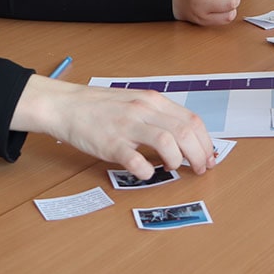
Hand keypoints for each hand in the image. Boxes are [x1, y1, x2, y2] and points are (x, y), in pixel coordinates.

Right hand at [11, 75, 215, 178]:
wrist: (66, 105)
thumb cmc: (99, 107)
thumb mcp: (134, 102)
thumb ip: (157, 116)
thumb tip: (183, 137)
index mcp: (152, 101)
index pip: (192, 120)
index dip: (205, 142)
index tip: (208, 157)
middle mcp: (143, 110)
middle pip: (185, 132)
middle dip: (198, 155)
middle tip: (198, 169)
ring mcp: (127, 126)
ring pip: (168, 143)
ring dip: (178, 161)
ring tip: (173, 169)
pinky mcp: (111, 144)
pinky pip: (136, 161)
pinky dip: (147, 171)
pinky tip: (146, 173)